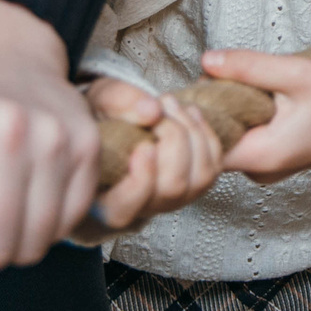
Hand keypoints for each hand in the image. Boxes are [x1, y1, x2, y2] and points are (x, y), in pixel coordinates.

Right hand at [72, 78, 226, 239]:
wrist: (116, 122)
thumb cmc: (99, 117)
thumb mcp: (96, 101)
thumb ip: (116, 103)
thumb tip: (152, 111)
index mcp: (102, 200)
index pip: (123, 209)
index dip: (141, 180)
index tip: (145, 146)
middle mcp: (140, 208)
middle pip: (171, 188)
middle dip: (173, 139)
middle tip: (160, 106)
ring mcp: (171, 200)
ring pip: (199, 179)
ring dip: (193, 133)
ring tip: (172, 105)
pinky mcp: (194, 185)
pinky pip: (214, 167)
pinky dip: (207, 135)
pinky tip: (189, 113)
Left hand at [203, 48, 310, 181]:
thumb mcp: (298, 73)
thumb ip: (250, 66)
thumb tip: (206, 61)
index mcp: (260, 155)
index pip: (202, 142)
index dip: (197, 111)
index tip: (205, 83)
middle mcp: (257, 170)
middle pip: (210, 139)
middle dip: (212, 104)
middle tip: (226, 76)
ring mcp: (263, 167)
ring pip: (226, 135)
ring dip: (228, 107)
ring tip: (248, 85)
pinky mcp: (269, 158)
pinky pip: (241, 136)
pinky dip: (242, 114)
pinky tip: (258, 97)